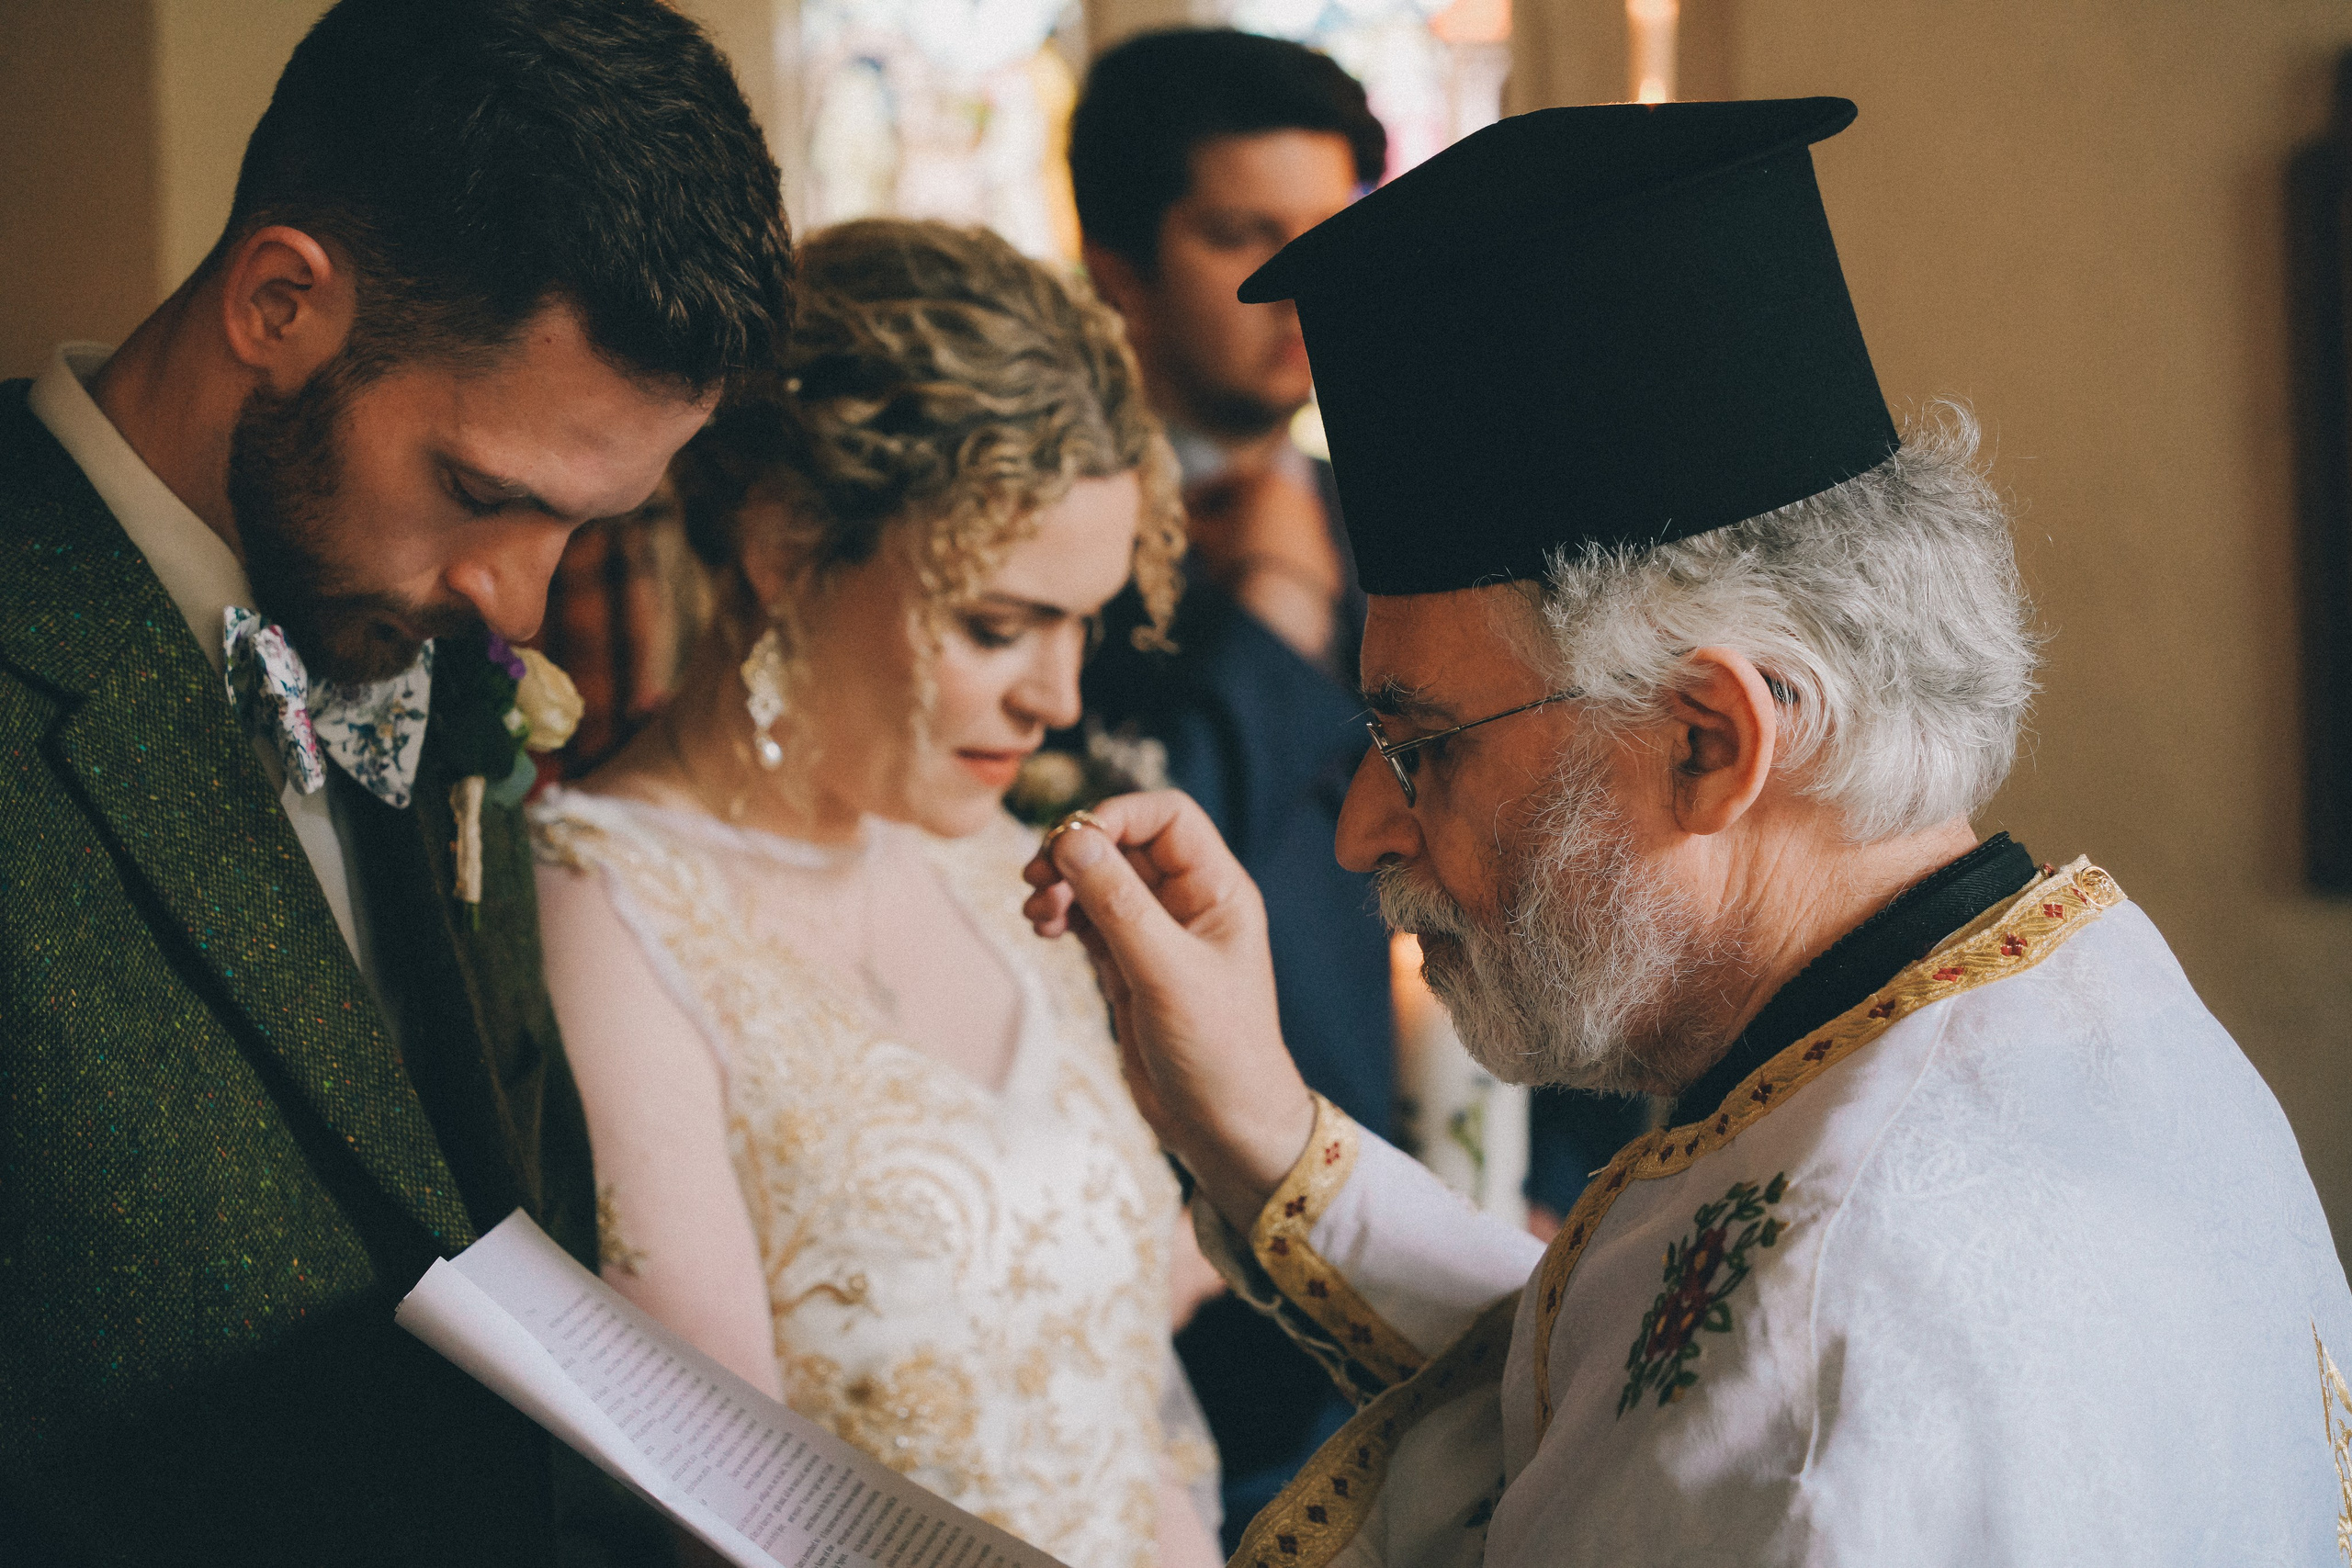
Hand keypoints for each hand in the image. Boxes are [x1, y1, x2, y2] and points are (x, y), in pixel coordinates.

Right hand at [1023, 791, 1315, 1228]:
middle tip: (1036, 877)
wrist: (1225, 1129)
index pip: (1166, 817)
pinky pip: (1086, 918)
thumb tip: (1072, 840)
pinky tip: (1043, 929)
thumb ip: (1120, 905)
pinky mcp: (1127, 966)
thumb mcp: (1167, 974)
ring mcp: (1155, 935)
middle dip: (1076, 853)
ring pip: (1098, 881)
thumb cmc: (1220, 1052)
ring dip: (1061, 885)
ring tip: (1037, 913)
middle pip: (1123, 844)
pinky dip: (1061, 915)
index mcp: (1218, 890)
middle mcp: (1187, 904)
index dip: (1115, 817)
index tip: (1069, 843)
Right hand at [1184, 463, 1340, 662]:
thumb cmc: (1238, 559)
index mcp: (1269, 481)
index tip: (1186, 508)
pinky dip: (1274, 558)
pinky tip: (1257, 575)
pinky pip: (1293, 553)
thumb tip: (1188, 522)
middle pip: (1257, 501)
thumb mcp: (1207, 537)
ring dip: (1253, 536)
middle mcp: (1300, 498)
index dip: (1202, 493)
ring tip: (1229, 556)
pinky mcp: (1326, 560)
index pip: (1228, 480)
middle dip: (1230, 514)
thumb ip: (1195, 522)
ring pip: (1277, 526)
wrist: (1281, 603)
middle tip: (1205, 531)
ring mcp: (1317, 528)